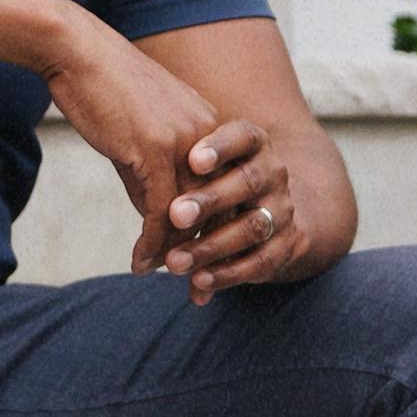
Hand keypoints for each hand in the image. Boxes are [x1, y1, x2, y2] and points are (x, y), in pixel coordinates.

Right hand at [41, 26, 223, 276]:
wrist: (78, 53)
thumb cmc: (103, 91)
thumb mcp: (137, 138)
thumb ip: (152, 178)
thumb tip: (154, 220)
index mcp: (211, 129)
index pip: (227, 191)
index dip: (221, 231)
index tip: (213, 265)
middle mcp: (208, 137)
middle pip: (218, 208)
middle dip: (212, 253)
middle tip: (203, 289)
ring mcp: (186, 143)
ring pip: (192, 214)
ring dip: (181, 254)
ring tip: (173, 281)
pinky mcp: (156, 150)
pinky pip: (161, 210)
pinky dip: (152, 242)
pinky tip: (142, 262)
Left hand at [148, 118, 311, 301]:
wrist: (268, 206)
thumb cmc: (215, 177)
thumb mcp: (198, 164)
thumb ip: (178, 167)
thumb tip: (133, 170)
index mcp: (253, 145)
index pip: (242, 136)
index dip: (220, 147)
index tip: (192, 159)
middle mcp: (272, 174)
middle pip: (247, 182)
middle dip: (211, 200)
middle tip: (175, 215)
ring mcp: (281, 210)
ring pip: (252, 226)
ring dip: (212, 245)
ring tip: (174, 261)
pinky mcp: (283, 246)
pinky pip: (259, 261)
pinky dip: (227, 273)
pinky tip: (198, 280)